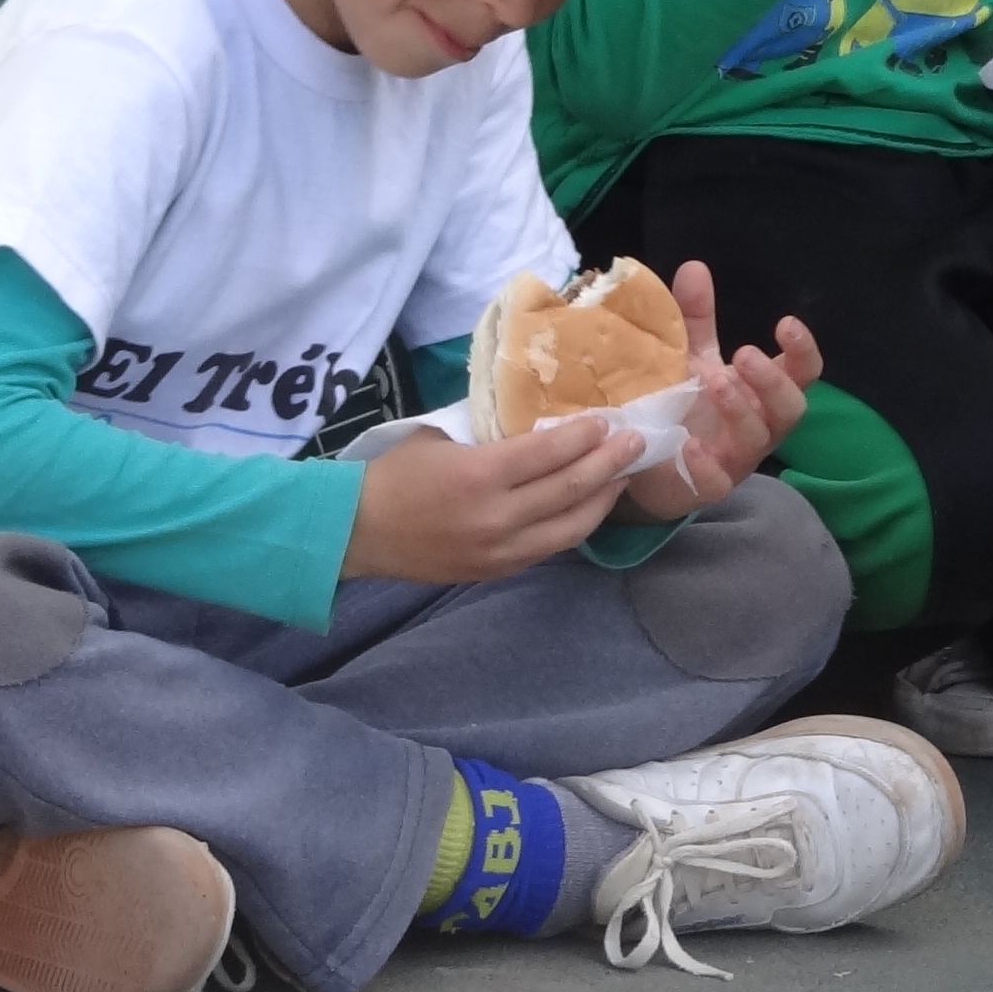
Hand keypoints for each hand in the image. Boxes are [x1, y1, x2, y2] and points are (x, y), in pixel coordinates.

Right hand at [344, 415, 641, 584]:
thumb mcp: (441, 438)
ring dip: (602, 499)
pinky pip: (549, 547)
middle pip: (570, 489)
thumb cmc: (394, 475)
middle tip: (635, 442)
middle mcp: (497, 517)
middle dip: (609, 464)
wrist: (358, 532)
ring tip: (621, 476)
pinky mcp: (497, 570)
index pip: (550, 453)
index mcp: (479, 475)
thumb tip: (539, 425)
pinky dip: (574, 524)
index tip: (606, 420)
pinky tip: (587, 506)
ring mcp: (500, 551)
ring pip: (571, 527)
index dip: (584, 436)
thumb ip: (491, 436)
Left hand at [622, 257, 821, 517]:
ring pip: (758, 439)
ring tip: (716, 382)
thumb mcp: (689, 356)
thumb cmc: (682, 403)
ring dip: (741, 409)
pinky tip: (690, 444)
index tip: (786, 324)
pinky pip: (717, 482)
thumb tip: (695, 266)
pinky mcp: (706, 485)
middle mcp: (760, 425)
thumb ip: (695, 317)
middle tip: (745, 354)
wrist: (644, 459)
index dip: (802, 351)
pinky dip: (706, 464)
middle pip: (791, 408)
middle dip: (773, 381)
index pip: (802, 372)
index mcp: (762, 392)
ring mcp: (736, 458)